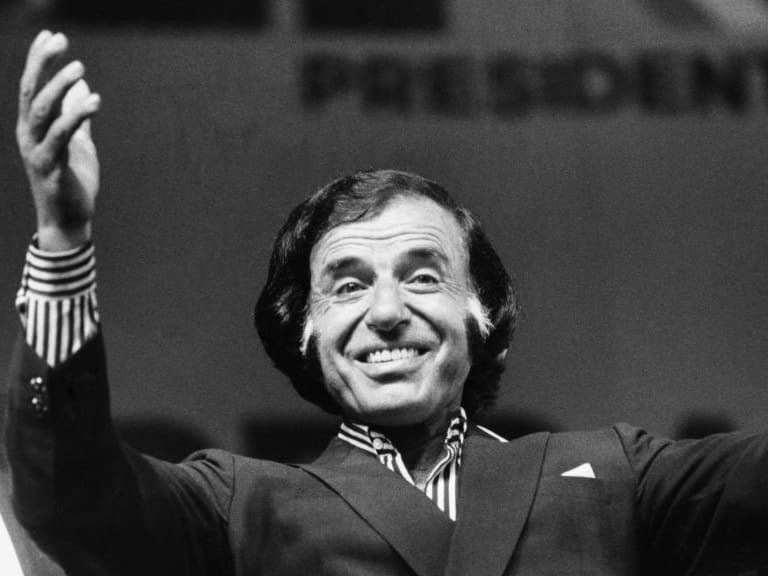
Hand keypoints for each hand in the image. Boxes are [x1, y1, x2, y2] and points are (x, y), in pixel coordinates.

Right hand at [16, 30, 100, 250]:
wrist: (70, 221)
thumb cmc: (72, 183)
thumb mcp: (79, 144)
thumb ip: (78, 117)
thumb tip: (82, 86)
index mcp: (33, 128)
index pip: (31, 87)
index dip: (39, 60)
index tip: (52, 36)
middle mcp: (29, 136)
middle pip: (31, 92)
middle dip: (43, 64)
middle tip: (61, 42)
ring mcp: (37, 151)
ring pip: (43, 111)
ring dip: (60, 87)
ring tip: (79, 68)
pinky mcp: (51, 168)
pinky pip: (62, 137)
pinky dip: (76, 116)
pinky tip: (94, 101)